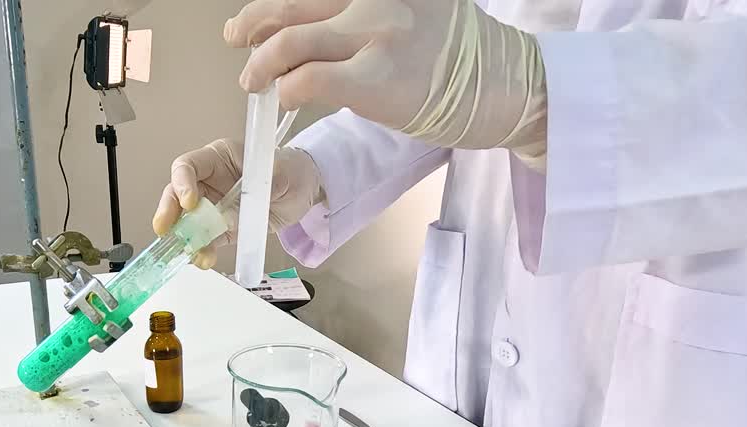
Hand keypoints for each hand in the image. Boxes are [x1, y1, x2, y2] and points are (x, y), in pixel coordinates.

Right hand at [152, 138, 323, 268]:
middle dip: (170, 212)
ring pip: (188, 221)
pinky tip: (204, 259)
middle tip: (166, 230)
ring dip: (185, 238)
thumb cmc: (291, 171)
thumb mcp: (280, 173)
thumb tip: (229, 216)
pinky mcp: (223, 228)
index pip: (189, 166)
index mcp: (219, 158)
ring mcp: (214, 206)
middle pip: (178, 194)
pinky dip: (203, 250)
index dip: (183, 183)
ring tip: (193, 253)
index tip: (190, 202)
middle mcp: (210, 181)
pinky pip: (207, 240)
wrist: (305, 190)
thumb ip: (255, 191)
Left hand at [225, 0, 547, 166]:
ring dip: (260, 62)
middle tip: (237, 37)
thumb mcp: (419, 6)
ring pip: (291, 41)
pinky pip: (307, 81)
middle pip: (291, 3)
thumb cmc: (462, 55)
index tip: (257, 15)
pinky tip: (284, 98)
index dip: (274, 2)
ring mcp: (376, 35)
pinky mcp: (374, 80)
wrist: (509, 85)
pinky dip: (285, 89)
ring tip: (252, 79)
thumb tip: (315, 18)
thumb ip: (368, 8)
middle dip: (254, 21)